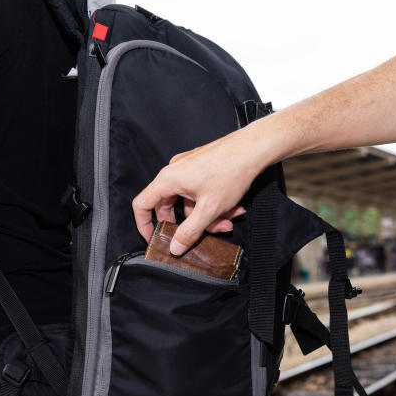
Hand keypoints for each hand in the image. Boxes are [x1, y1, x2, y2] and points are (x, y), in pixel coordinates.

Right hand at [132, 126, 269, 255]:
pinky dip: (212, 203)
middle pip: (169, 205)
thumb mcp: (208, 210)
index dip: (144, 224)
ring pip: (189, 201)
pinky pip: (199, 191)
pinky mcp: (201, 167)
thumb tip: (175, 247)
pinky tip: (233, 208)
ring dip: (207, 215)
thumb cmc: (231, 172)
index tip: (153, 238)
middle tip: (202, 234)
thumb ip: (189, 232)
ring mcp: (188, 167)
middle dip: (188, 223)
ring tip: (228, 219)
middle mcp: (174, 171)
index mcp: (168, 179)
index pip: (142, 204)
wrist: (253, 148)